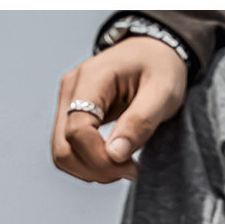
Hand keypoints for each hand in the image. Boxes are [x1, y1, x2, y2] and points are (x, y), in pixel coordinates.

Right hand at [52, 36, 187, 183]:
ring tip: (123, 166)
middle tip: (129, 170)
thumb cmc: (160, 67)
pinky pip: (69, 152)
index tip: (131, 167)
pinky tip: (113, 161)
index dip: (100, 158)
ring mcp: (67, 104)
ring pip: (62, 154)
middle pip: (64, 147)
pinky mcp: (71, 117)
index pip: (78, 130)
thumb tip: (115, 154)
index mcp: (91, 78)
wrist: (154, 52)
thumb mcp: (162, 92)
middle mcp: (71, 91)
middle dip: (96, 169)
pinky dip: (88, 165)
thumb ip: (140, 122)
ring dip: (91, 171)